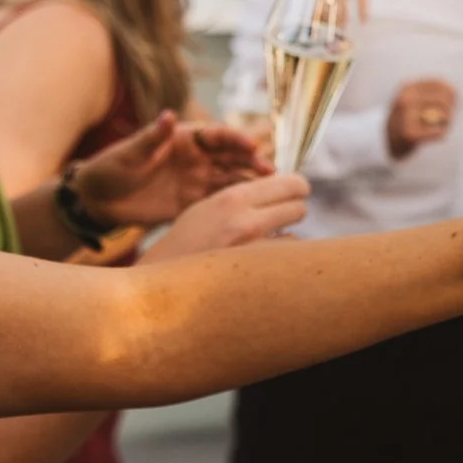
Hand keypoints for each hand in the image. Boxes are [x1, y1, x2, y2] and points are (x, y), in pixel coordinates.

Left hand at [72, 112, 270, 230]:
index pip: (215, 135)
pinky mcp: (193, 202)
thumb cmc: (109, 169)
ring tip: (271, 189)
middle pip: (231, 156)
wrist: (99, 201)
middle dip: (252, 161)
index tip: (252, 145)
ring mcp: (196, 180)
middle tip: (269, 170)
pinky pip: (221, 201)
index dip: (235, 139)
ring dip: (250, 182)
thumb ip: (151, 137)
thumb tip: (168, 116)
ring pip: (231, 178)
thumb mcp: (128, 153)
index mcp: (182, 139)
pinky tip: (253, 208)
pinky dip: (238, 202)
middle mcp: (195, 158)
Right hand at [138, 173, 311, 261]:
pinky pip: (284, 260)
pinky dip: (278, 259)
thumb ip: (243, 198)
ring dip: (287, 239)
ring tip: (267, 243)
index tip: (296, 193)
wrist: (163, 279)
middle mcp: (245, 220)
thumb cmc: (186, 241)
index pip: (289, 183)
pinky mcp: (255, 273)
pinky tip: (260, 262)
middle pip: (299, 207)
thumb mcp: (208, 207)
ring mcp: (252, 249)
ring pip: (296, 236)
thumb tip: (281, 189)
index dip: (297, 188)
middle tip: (287, 216)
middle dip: (295, 211)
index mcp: (233, 197)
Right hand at [388, 79, 458, 159]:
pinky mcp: (410, 134)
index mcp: (407, 87)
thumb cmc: (406, 120)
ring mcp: (406, 116)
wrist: (386, 140)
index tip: (454, 103)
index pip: (440, 84)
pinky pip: (438, 132)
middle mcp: (406, 99)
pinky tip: (434, 135)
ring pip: (443, 115)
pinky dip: (440, 134)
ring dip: (446, 123)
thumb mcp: (414, 100)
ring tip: (439, 127)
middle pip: (444, 100)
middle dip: (450, 110)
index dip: (452, 94)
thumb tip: (456, 94)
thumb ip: (433, 95)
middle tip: (448, 119)